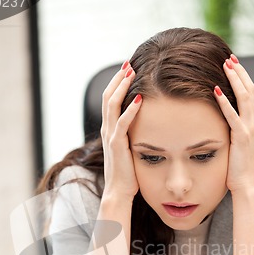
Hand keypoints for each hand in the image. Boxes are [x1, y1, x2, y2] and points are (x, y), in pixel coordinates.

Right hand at [101, 62, 142, 201]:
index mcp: (109, 129)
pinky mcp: (116, 145)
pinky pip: (121, 123)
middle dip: (118, 78)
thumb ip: (133, 135)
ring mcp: (110, 136)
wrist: (119, 191)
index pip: (110, 100)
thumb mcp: (129, 148)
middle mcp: (106, 129)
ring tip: (131, 72)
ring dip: (122, 87)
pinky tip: (139, 98)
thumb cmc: (127, 173)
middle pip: (108, 96)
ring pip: (112, 105)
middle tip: (129, 63)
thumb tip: (146, 124)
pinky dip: (130, 110)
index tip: (128, 69)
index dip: (117, 83)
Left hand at [214, 55, 253, 193]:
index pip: (251, 95)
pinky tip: (215, 91)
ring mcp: (250, 129)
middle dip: (240, 73)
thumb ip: (235, 131)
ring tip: (225, 66)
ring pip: (244, 98)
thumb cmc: (240, 168)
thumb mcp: (239, 144)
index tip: (234, 65)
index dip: (243, 78)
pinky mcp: (241, 138)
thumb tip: (225, 123)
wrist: (248, 184)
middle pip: (250, 90)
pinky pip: (232, 116)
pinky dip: (224, 103)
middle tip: (230, 58)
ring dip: (235, 80)